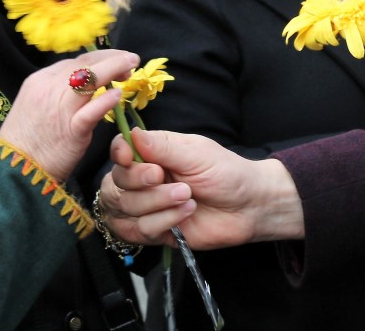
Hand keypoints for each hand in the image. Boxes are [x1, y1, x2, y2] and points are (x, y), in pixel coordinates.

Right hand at [0, 49, 137, 180]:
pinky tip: (118, 96)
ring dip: (114, 68)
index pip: (75, 61)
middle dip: (111, 59)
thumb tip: (84, 82)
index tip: (115, 61)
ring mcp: (59, 108)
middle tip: (130, 61)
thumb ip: (58, 92)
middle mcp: (49, 88)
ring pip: (89, 78)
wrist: (14, 170)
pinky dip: (106, 101)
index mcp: (40, 80)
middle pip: (85, 64)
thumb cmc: (28, 141)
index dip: (100, 58)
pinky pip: (90, 111)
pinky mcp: (71, 131)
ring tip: (130, 68)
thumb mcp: (37, 105)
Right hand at [97, 128, 304, 248]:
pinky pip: (139, 231)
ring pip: (125, 209)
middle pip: (115, 184)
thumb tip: (131, 132)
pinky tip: (185, 214)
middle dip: (139, 183)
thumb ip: (161, 146)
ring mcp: (148, 207)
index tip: (128, 157)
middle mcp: (145, 180)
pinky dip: (162, 222)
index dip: (119, 155)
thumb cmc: (227, 173)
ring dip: (156, 203)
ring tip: (188, 197)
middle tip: (167, 179)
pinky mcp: (155, 232)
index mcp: (153, 154)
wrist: (249, 207)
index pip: (119, 152)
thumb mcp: (196, 153)